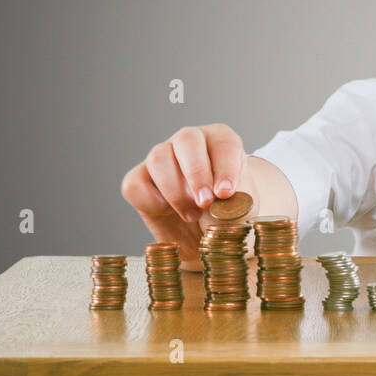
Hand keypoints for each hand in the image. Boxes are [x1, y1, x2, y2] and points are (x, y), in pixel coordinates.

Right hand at [121, 124, 253, 270]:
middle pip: (187, 140)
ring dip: (175, 191)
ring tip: (192, 215)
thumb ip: (236, 204)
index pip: (224, 142)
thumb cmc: (229, 215)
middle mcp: (191, 142)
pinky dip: (150, 202)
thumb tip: (219, 203)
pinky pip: (135, 184)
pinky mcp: (140, 178)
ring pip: (159, 159)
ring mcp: (163, 156)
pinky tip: (168, 212)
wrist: (207, 235)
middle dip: (197, 173)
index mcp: (221, 140)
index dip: (225, 167)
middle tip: (205, 203)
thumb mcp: (241, 211)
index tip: (226, 193)